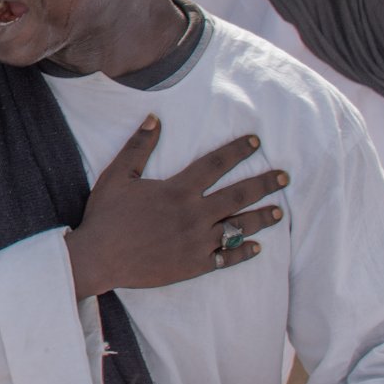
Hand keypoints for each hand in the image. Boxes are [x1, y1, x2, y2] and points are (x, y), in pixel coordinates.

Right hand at [63, 119, 286, 298]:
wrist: (99, 258)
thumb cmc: (106, 216)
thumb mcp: (117, 176)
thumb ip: (138, 147)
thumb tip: (154, 118)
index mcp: (178, 190)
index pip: (215, 164)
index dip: (237, 150)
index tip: (256, 141)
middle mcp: (194, 214)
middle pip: (238, 195)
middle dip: (264, 184)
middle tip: (284, 177)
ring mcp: (197, 242)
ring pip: (238, 227)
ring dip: (261, 218)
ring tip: (279, 212)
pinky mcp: (194, 265)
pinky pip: (226, 258)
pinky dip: (243, 252)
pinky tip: (257, 247)